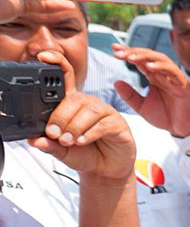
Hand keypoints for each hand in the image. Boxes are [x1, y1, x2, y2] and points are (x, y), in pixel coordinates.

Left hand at [28, 52, 133, 182]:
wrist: (105, 170)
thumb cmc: (85, 154)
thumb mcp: (62, 151)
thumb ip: (49, 145)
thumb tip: (34, 140)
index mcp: (73, 104)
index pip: (66, 78)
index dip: (56, 63)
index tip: (44, 56)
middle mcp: (89, 104)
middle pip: (74, 99)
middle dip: (61, 117)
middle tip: (54, 134)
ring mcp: (105, 112)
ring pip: (88, 111)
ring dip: (75, 127)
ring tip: (69, 141)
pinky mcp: (118, 123)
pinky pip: (102, 124)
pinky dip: (89, 134)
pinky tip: (82, 141)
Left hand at [112, 46, 189, 137]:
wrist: (183, 130)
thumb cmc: (166, 117)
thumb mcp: (142, 107)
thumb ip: (130, 95)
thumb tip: (115, 82)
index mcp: (154, 77)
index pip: (140, 60)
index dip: (127, 52)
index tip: (113, 48)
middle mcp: (163, 74)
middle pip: (148, 56)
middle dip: (132, 52)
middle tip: (117, 53)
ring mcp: (174, 78)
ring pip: (160, 59)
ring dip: (145, 56)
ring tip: (131, 58)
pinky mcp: (183, 84)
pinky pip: (173, 71)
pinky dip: (162, 66)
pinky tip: (150, 66)